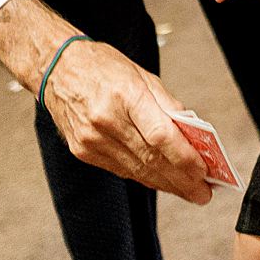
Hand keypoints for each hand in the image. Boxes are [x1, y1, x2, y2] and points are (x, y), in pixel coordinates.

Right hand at [0, 0, 211, 203]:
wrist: (55, 67)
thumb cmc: (100, 66)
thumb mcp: (141, 74)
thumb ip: (167, 104)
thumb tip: (192, 132)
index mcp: (124, 95)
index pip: (160, 136)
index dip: (184, 157)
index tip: (204, 170)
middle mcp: (106, 120)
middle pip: (150, 158)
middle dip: (181, 180)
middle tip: (203, 192)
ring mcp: (91, 139)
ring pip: (136, 170)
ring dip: (166, 184)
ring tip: (188, 191)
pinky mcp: (83, 151)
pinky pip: (121, 170)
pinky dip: (144, 177)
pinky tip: (161, 182)